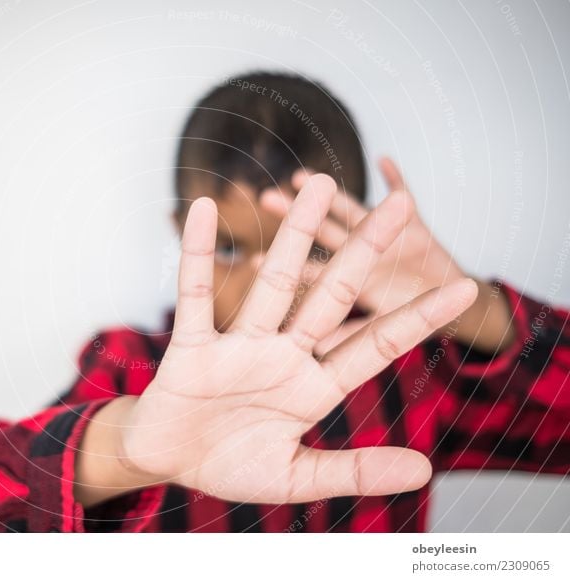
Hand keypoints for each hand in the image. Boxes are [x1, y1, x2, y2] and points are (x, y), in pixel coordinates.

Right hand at [118, 174, 477, 503]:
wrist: (169, 461)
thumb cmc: (230, 466)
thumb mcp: (297, 478)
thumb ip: (356, 472)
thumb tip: (425, 471)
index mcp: (314, 387)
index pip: (376, 345)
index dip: (419, 318)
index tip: (463, 286)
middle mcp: (284, 355)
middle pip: (332, 295)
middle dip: (367, 251)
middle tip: (401, 206)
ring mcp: (240, 346)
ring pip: (273, 283)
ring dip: (295, 235)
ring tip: (321, 183)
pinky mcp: (194, 344)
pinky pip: (195, 293)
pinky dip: (197, 253)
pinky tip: (204, 210)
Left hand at [261, 158, 510, 354]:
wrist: (460, 309)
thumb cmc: (415, 324)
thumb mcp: (382, 333)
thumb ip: (352, 335)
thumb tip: (318, 346)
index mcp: (346, 294)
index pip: (308, 278)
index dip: (282, 269)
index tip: (253, 262)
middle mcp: (358, 262)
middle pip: (320, 238)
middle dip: (295, 219)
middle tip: (265, 200)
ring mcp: (384, 241)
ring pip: (350, 213)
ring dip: (330, 195)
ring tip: (300, 175)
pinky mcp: (416, 226)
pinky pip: (406, 196)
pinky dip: (397, 178)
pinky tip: (384, 159)